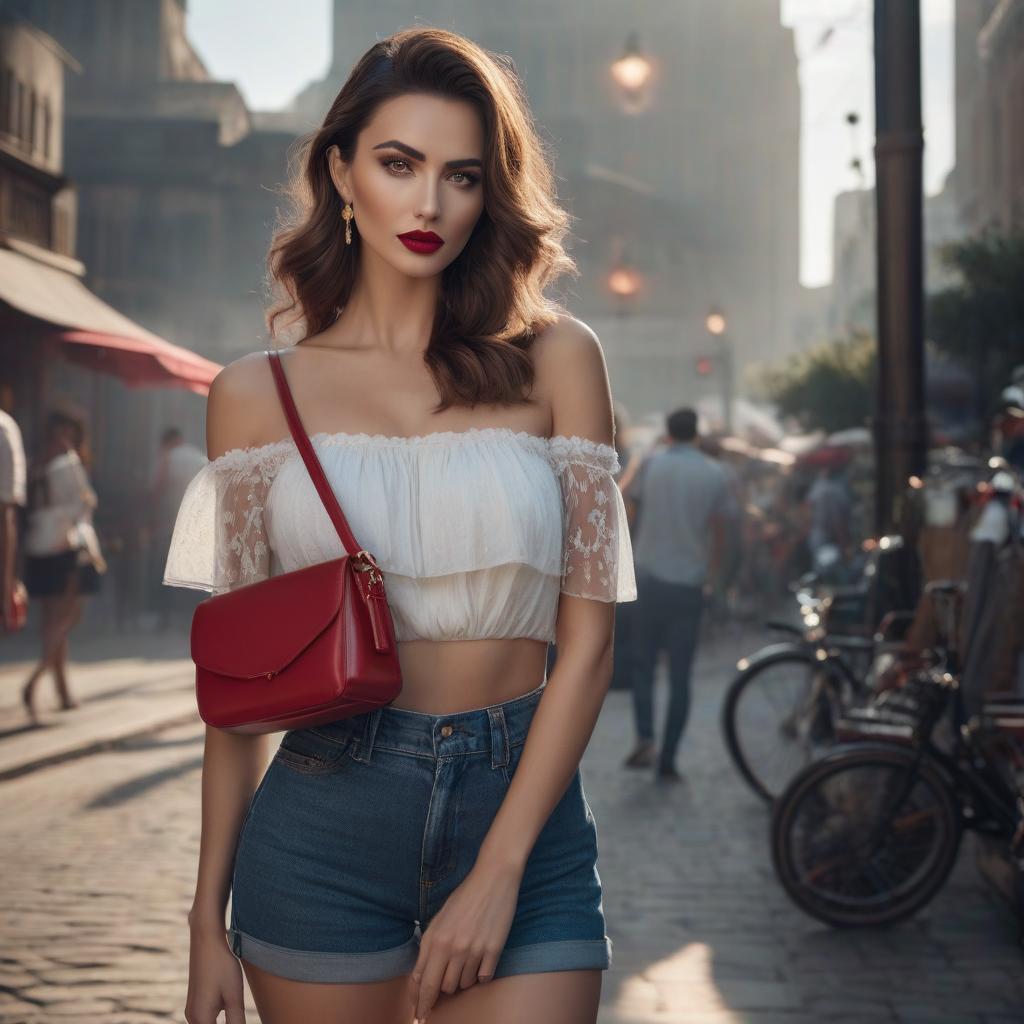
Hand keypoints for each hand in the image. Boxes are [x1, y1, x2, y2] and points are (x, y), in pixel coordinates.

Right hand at [184, 925, 245, 1023]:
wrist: (206, 938)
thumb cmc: (222, 965)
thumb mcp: (233, 995)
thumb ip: (236, 1021)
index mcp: (200, 1019)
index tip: (239, 1021)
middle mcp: (192, 1017)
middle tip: (240, 1016)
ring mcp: (193, 1009)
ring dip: (224, 1022)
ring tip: (236, 1015)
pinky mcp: (197, 1001)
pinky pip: (207, 1020)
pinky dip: (218, 1021)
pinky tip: (231, 1016)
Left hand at [408, 861, 520, 1020]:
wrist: (493, 878)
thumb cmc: (464, 897)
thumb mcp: (439, 919)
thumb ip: (428, 948)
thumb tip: (419, 977)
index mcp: (436, 939)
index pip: (424, 983)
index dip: (420, 1002)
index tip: (420, 1014)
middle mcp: (453, 948)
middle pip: (443, 988)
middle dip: (442, 988)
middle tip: (446, 979)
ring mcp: (474, 951)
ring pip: (462, 984)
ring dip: (461, 978)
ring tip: (466, 957)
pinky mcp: (493, 951)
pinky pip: (483, 978)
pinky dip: (480, 974)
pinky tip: (480, 958)